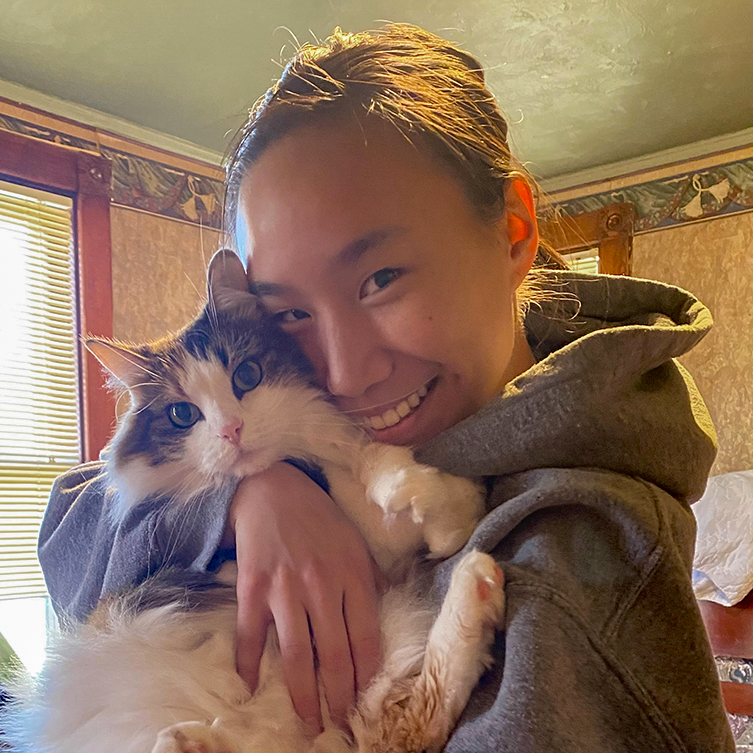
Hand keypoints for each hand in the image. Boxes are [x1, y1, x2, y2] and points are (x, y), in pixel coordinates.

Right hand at [226, 462, 380, 732]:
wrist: (272, 488)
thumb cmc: (319, 518)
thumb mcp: (355, 542)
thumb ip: (369, 580)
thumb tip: (383, 617)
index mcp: (353, 574)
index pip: (366, 639)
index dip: (366, 677)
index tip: (366, 702)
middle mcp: (321, 585)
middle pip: (332, 656)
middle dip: (337, 699)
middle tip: (339, 726)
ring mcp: (284, 588)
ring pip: (295, 656)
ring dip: (301, 696)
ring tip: (307, 723)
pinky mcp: (252, 588)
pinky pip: (249, 636)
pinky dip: (248, 665)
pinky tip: (252, 688)